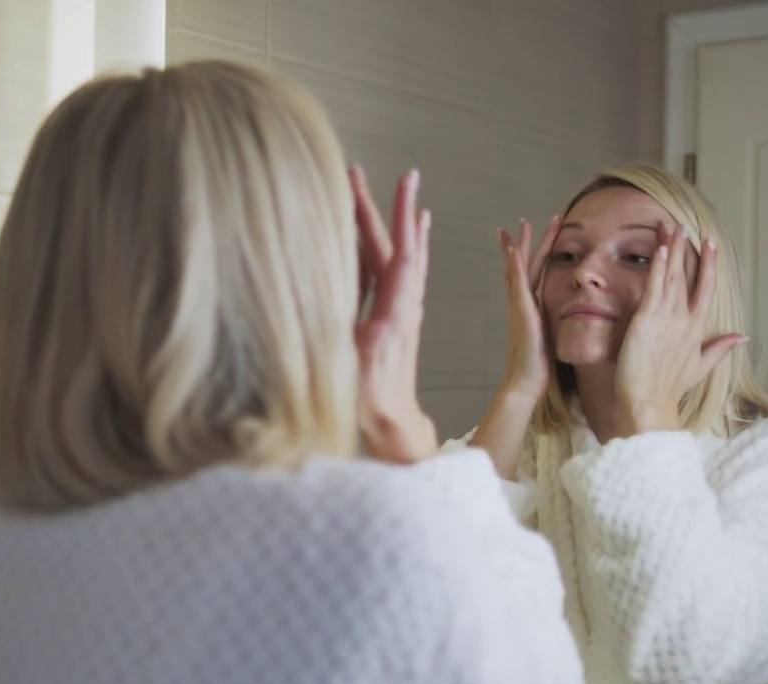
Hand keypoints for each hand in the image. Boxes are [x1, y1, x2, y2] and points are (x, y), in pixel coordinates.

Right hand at [350, 166, 437, 463]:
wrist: (392, 427)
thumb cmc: (373, 403)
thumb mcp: (363, 373)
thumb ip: (368, 346)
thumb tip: (372, 321)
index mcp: (396, 311)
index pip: (400, 253)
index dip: (400, 216)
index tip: (405, 181)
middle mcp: (402, 305)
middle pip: (393, 245)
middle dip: (382, 206)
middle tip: (363, 171)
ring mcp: (397, 310)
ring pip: (393, 255)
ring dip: (387, 221)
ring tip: (382, 190)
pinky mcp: (390, 318)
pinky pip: (388, 273)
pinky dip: (386, 247)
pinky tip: (386, 236)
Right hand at [496, 217, 559, 404]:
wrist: (524, 384)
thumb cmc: (538, 368)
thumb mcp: (549, 341)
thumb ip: (553, 328)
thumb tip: (565, 323)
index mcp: (530, 310)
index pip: (531, 276)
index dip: (533, 255)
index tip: (531, 238)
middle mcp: (521, 305)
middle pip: (520, 267)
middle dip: (521, 243)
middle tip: (520, 222)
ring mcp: (519, 308)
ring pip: (518, 270)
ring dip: (518, 246)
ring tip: (519, 226)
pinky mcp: (522, 314)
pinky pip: (518, 285)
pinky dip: (515, 266)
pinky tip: (515, 251)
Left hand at [614, 223, 746, 435]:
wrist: (649, 401)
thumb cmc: (669, 388)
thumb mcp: (699, 367)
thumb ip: (720, 349)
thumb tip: (743, 337)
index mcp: (697, 328)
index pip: (706, 289)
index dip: (708, 264)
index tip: (710, 243)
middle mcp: (686, 319)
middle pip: (689, 276)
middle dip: (688, 248)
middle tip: (686, 224)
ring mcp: (669, 318)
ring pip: (673, 276)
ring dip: (673, 249)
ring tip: (672, 225)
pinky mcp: (648, 320)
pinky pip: (656, 287)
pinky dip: (660, 267)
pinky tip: (663, 248)